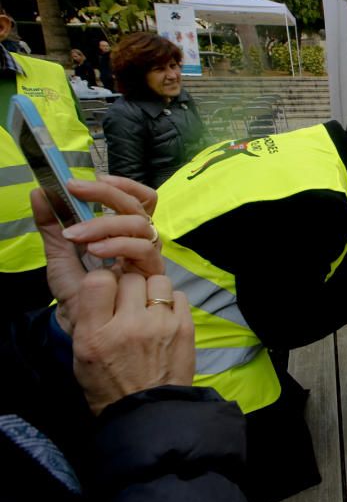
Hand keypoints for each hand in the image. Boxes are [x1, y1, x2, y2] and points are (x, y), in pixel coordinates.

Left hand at [32, 175, 161, 333]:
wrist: (82, 324)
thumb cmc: (77, 291)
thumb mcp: (59, 253)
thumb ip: (50, 224)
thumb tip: (39, 191)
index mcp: (125, 231)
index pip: (140, 199)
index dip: (125, 184)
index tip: (98, 177)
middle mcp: (141, 239)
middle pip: (138, 205)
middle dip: (106, 194)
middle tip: (75, 189)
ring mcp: (148, 255)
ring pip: (139, 223)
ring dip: (105, 223)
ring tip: (77, 235)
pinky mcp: (152, 273)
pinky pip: (142, 249)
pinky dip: (117, 244)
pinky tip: (95, 250)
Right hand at [72, 271, 193, 414]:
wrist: (148, 412)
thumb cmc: (109, 385)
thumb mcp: (82, 354)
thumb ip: (90, 317)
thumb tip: (103, 282)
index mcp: (96, 334)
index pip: (98, 280)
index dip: (102, 281)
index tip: (105, 292)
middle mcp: (128, 326)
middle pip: (130, 278)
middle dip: (127, 287)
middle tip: (127, 304)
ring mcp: (160, 325)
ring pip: (157, 280)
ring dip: (151, 290)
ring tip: (147, 308)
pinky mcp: (185, 328)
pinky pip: (178, 295)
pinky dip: (171, 302)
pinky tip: (164, 317)